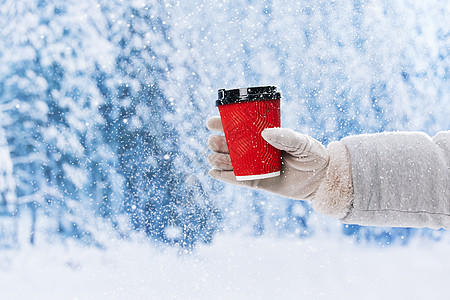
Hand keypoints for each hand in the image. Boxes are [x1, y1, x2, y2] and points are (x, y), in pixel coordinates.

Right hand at [207, 116, 329, 199]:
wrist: (321, 180)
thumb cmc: (313, 156)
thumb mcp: (302, 143)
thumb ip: (287, 137)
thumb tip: (265, 133)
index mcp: (262, 136)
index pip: (239, 128)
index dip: (222, 124)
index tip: (211, 122)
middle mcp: (255, 150)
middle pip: (228, 145)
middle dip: (217, 143)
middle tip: (213, 142)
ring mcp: (254, 167)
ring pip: (229, 162)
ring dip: (217, 159)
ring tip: (214, 158)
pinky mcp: (256, 182)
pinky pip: (237, 180)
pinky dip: (224, 177)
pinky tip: (213, 173)